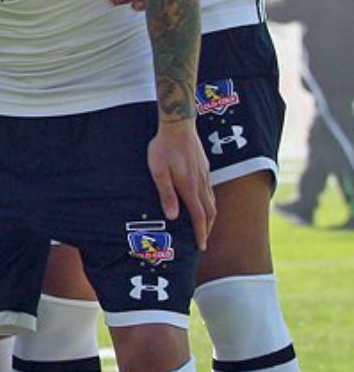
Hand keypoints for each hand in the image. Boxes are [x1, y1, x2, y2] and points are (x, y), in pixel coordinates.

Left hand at [147, 118, 214, 250]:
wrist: (178, 125)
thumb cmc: (164, 148)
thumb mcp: (158, 171)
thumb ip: (166, 194)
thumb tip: (173, 216)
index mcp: (190, 187)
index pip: (199, 216)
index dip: (201, 233)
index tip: (201, 246)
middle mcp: (201, 183)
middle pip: (210, 212)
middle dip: (208, 228)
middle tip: (203, 241)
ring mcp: (205, 176)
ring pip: (212, 202)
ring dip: (210, 217)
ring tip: (204, 226)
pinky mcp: (205, 168)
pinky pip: (210, 191)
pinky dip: (209, 203)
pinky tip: (203, 203)